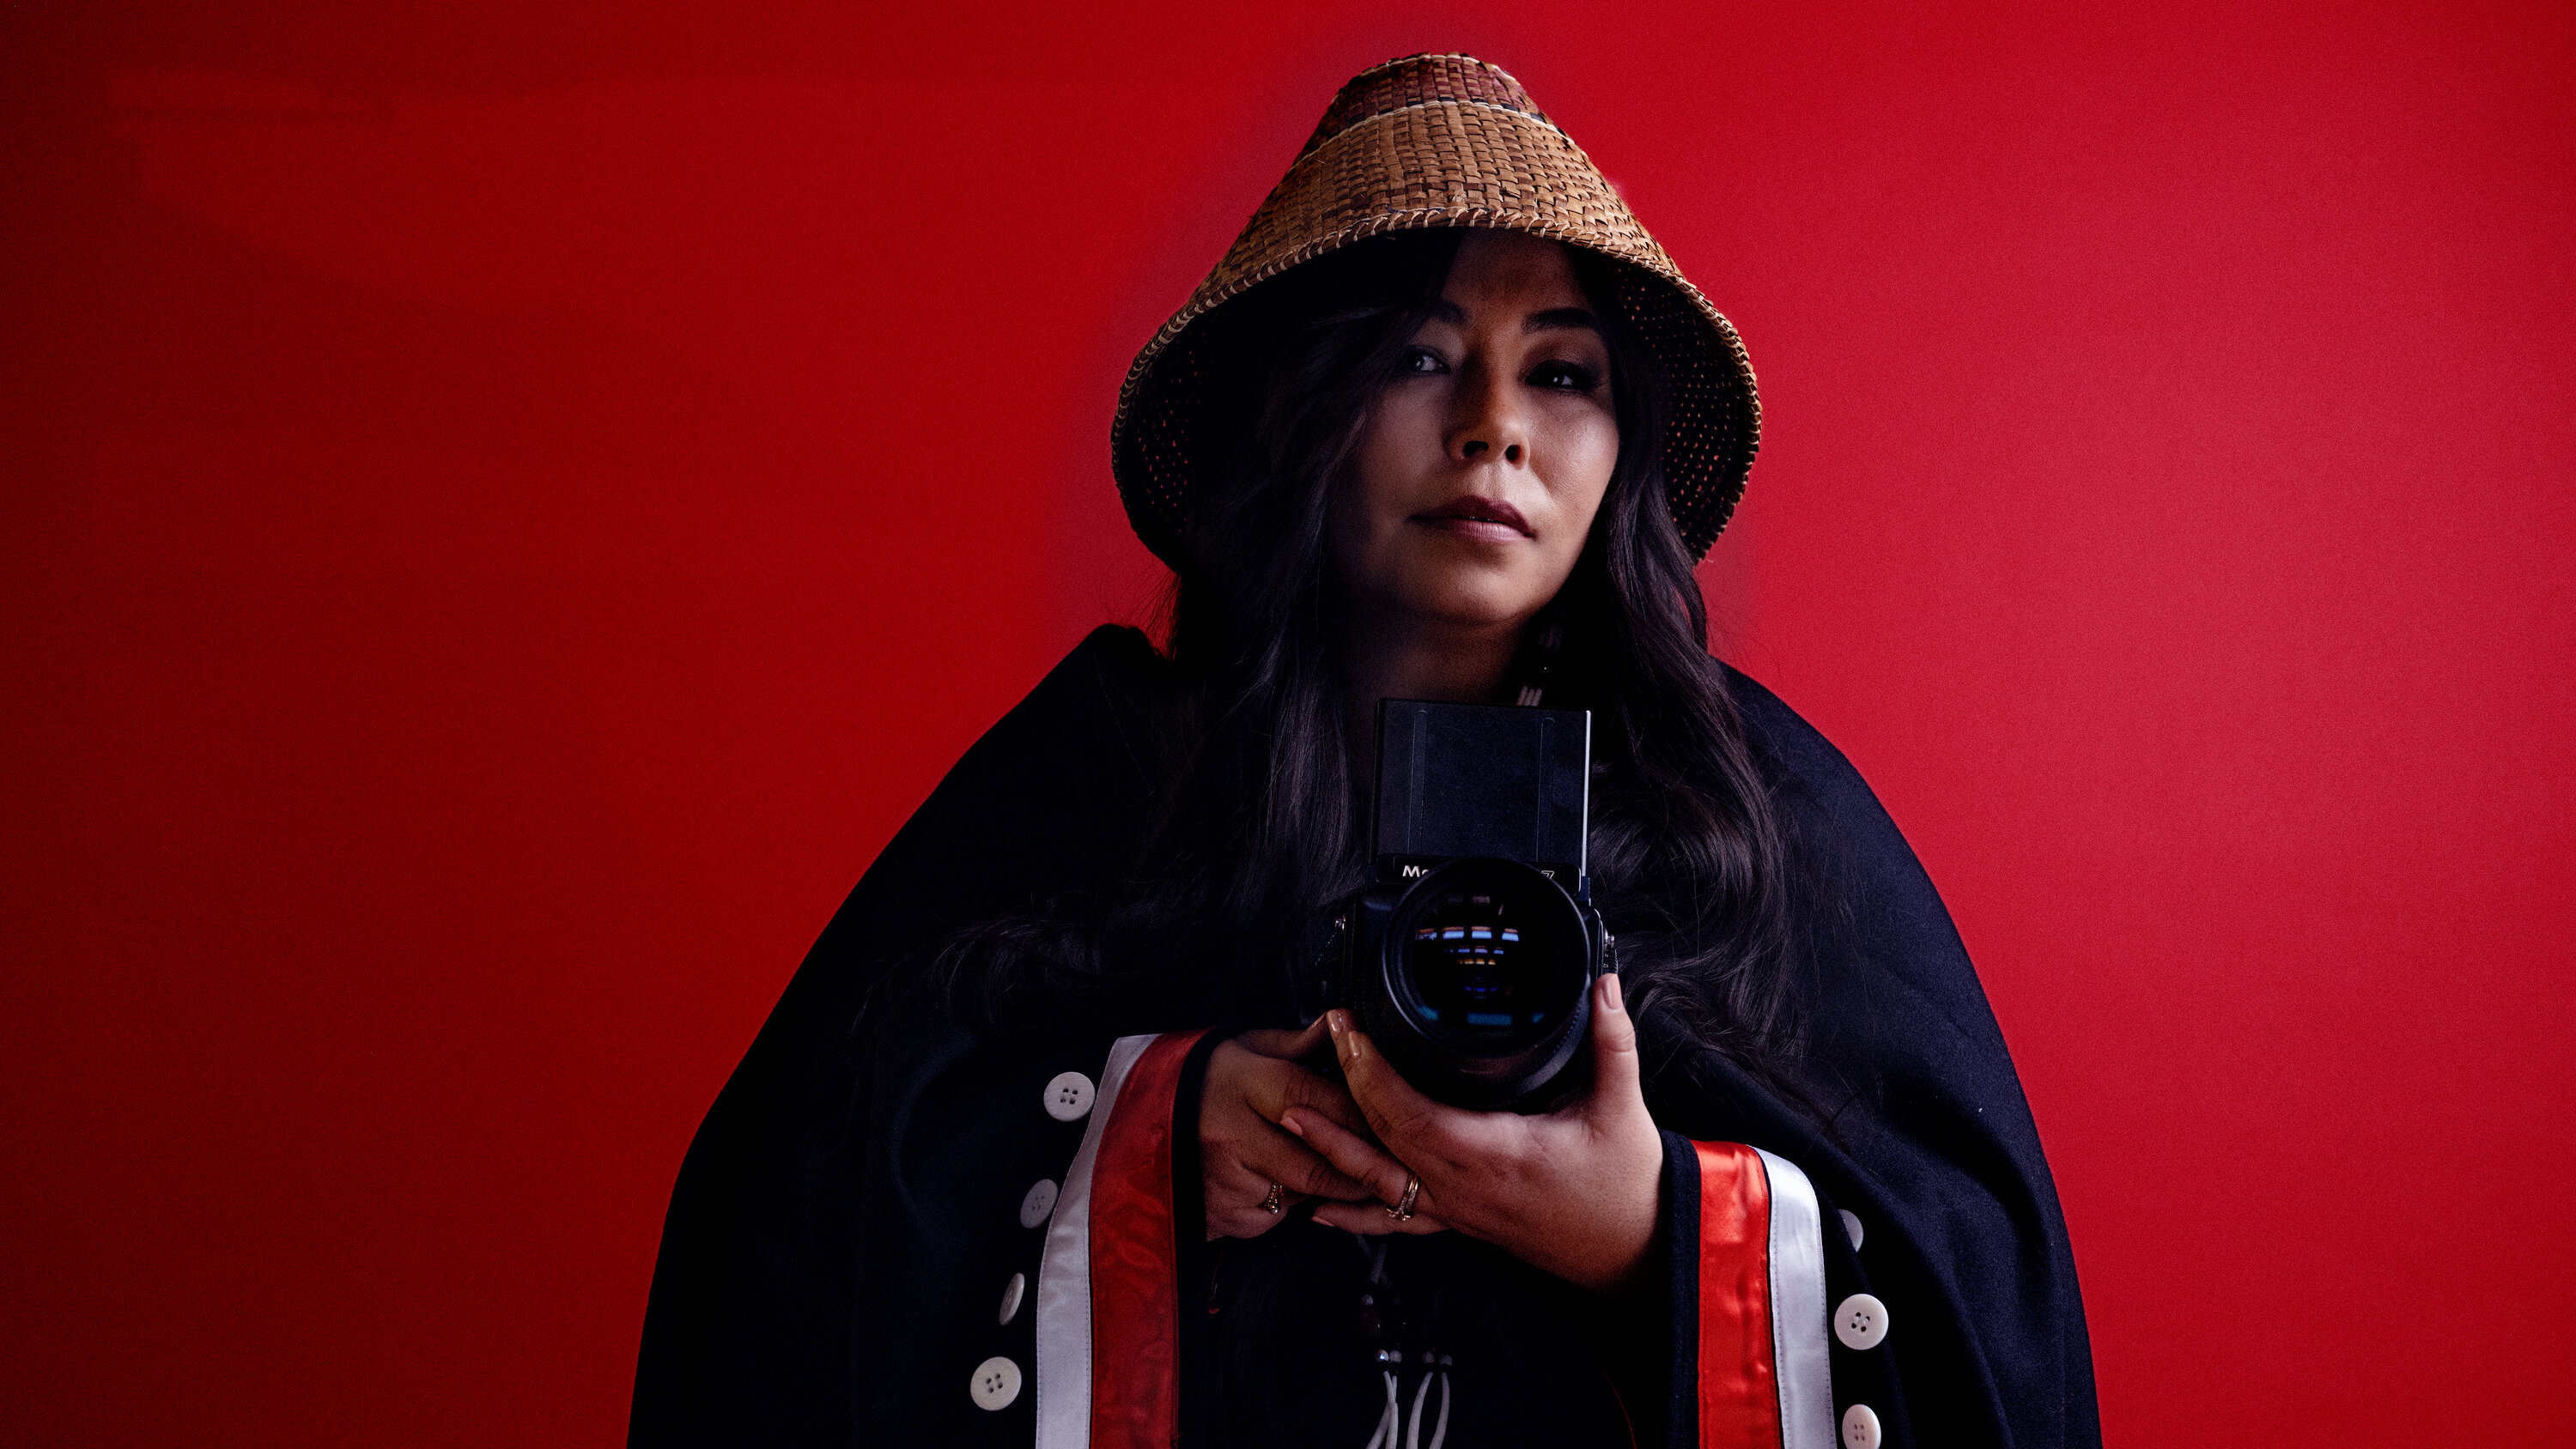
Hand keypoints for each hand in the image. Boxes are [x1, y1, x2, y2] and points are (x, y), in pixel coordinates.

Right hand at [1197, 1017, 1381, 1239]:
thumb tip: (1342, 1024)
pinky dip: (1285, 1204)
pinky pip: (1274, 1216)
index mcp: (1246, 1085)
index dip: (1362, 1117)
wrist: (1136, 1125)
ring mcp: (1225, 1180)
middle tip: (1384, 1168)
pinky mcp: (1221, 1214)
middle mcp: (1234, 1135)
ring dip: (1320, 1188)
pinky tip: (1274, 1181)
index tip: (1388, 1125)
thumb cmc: (1200, 1082)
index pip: (1321, 1103)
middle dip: (1356, 1170)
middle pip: (1318, 1164)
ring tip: (1328, 1168)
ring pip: (1300, 1195)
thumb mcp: (1245, 1048)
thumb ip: (1297, 1044)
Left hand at [1284, 972, 1663, 1295]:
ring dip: (1333, 1149)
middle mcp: (1466, 1186)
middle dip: (1344, 1089)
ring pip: (1381, 1183)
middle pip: (1383, 1139)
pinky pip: (1400, 1219)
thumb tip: (1600, 985)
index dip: (1372, 1072)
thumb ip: (1611, 1039)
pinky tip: (1321, 1211)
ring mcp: (1460, 1209)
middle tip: (1322, 1041)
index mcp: (1496, 1153)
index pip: (1411, 1112)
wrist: (1638, 1252)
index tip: (1351, 1030)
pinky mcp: (1464, 1222)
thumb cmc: (1627, 1187)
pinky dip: (1357, 1212)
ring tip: (1291, 1116)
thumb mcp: (1623, 1106)